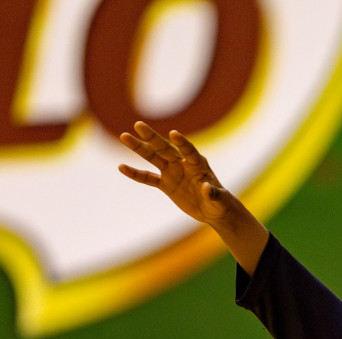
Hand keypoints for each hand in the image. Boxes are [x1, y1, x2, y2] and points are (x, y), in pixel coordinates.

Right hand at [118, 121, 241, 226]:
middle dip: (152, 137)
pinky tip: (121, 167)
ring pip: (153, 158)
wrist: (213, 210)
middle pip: (165, 148)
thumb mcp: (219, 200)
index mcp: (198, 164)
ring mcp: (172, 172)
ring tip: (124, 136)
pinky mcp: (165, 184)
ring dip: (139, 148)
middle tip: (138, 125)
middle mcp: (183, 164)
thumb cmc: (220, 203)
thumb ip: (213, 193)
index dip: (182, 143)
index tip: (173, 134)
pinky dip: (135, 174)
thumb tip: (206, 188)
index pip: (189, 150)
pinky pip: (148, 178)